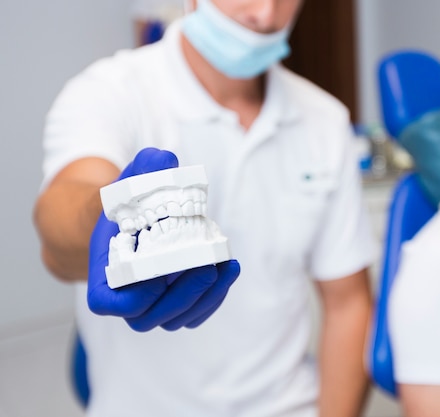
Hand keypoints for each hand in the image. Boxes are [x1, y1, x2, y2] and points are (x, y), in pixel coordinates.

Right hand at [87, 148, 239, 330]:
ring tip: (226, 266)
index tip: (163, 270)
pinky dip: (215, 296)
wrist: (133, 222)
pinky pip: (198, 312)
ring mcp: (154, 306)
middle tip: (208, 267)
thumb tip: (165, 160)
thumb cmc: (127, 206)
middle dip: (185, 295)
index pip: (117, 304)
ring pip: (180, 319)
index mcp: (105, 279)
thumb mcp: (130, 183)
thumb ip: (144, 170)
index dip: (141, 295)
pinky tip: (228, 269)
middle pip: (153, 317)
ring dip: (207, 296)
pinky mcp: (178, 304)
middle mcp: (127, 300)